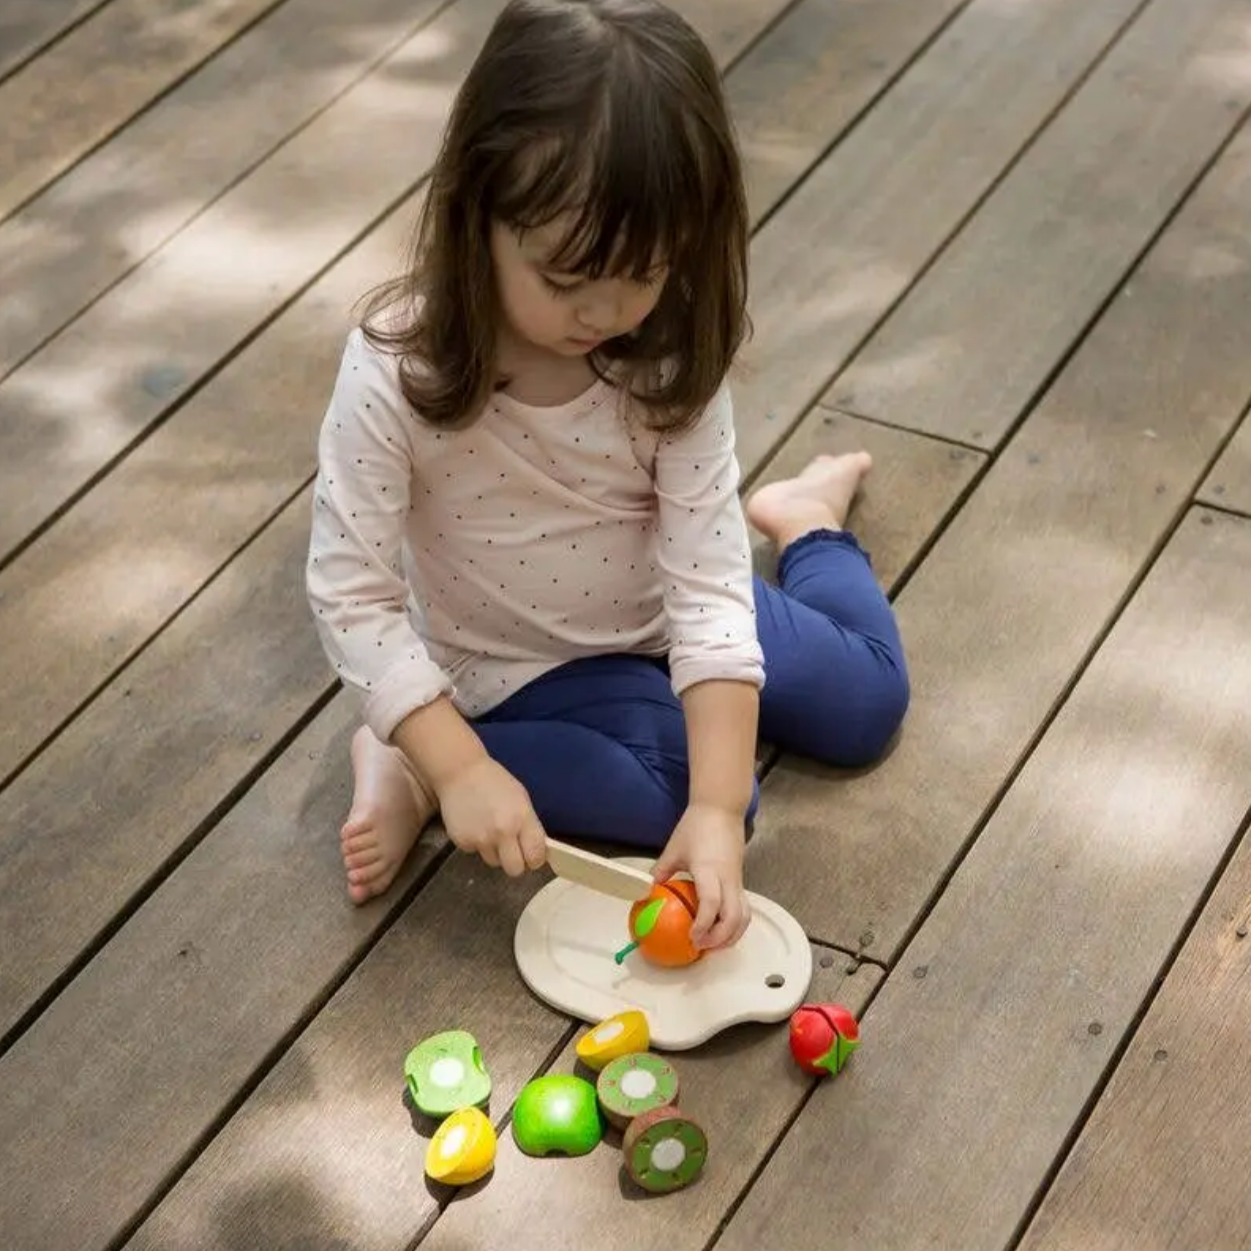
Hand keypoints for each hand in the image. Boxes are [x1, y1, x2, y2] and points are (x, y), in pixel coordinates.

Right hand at [435, 756, 547, 876]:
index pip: (536, 856)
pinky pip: (475, 852)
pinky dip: (476, 843)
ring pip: (494, 862)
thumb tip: (535, 850)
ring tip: (489, 829)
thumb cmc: (495, 782)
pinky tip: (474, 825)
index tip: (531, 854)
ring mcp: (481, 839)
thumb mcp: (521, 799)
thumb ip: (529, 825)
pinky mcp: (462, 842)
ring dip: (494, 852)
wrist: (460, 771)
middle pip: (515, 870)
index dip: (535, 858)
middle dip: (516, 862)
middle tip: (512, 850)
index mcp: (522, 818)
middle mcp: (502, 832)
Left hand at [651, 802, 749, 950]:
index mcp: (709, 869)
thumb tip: (647, 893)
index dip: (703, 924)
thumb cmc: (696, 826)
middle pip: (734, 917)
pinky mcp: (741, 880)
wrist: (722, 808)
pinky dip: (735, 925)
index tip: (691, 937)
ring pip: (744, 916)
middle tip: (700, 947)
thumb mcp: (674, 848)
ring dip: (731, 935)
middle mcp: (727, 878)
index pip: (711, 902)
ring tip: (712, 945)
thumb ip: (662, 871)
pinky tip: (720, 931)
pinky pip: (744, 908)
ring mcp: (737, 880)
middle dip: (719, 938)